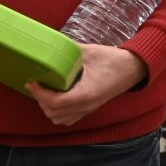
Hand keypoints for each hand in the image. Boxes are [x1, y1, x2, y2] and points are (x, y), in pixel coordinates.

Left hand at [26, 44, 145, 126]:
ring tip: (45, 92)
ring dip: (48, 108)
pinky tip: (56, 98)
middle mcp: (86, 106)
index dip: (39, 94)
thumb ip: (68, 50)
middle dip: (41, 100)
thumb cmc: (113, 60)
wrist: (133, 69)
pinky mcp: (89, 109)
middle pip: (54, 113)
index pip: (55, 102)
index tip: (32, 82)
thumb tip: (49, 45)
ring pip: (60, 119)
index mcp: (86, 93)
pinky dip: (58, 113)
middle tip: (36, 85)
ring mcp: (88, 110)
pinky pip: (68, 119)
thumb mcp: (89, 52)